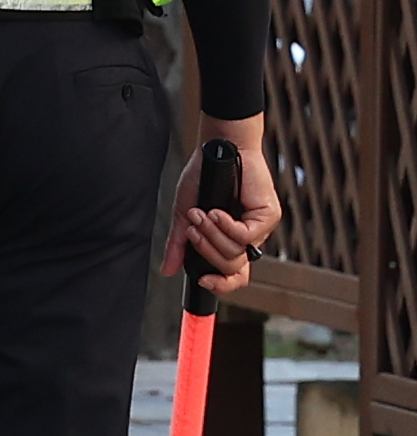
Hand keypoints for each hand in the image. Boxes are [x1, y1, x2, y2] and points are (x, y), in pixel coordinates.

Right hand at [163, 118, 280, 296]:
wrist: (218, 150)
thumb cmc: (204, 177)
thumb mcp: (185, 215)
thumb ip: (179, 243)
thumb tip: (167, 269)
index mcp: (231, 242)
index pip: (234, 276)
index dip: (221, 285)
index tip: (201, 280)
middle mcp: (248, 239)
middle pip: (231, 267)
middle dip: (206, 249)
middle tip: (193, 228)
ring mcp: (260, 229)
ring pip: (236, 253)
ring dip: (212, 234)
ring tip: (202, 213)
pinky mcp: (268, 217)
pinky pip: (245, 236)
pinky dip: (226, 225)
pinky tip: (216, 210)